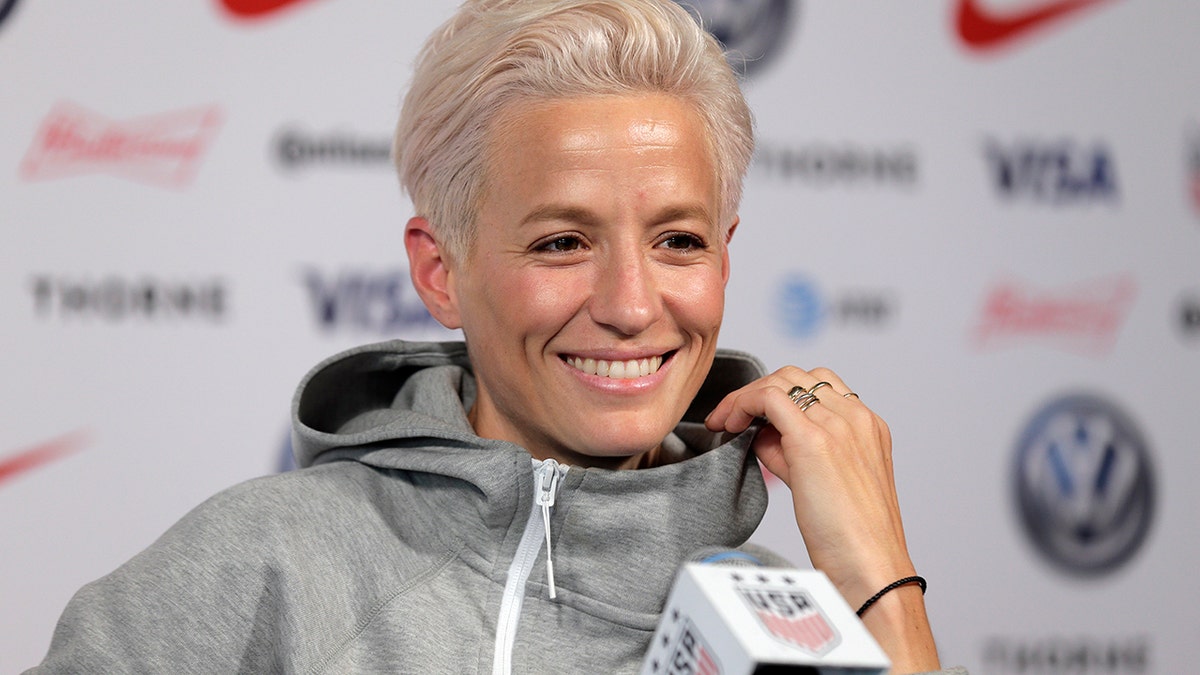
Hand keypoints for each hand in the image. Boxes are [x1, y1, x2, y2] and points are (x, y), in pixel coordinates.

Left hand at [705, 366, 939, 672]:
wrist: (870, 568)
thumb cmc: (850, 539)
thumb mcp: (822, 482)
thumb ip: (794, 452)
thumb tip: (761, 434)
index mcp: (869, 427)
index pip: (820, 386)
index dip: (780, 395)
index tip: (753, 417)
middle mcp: (856, 419)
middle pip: (798, 376)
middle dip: (759, 392)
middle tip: (730, 417)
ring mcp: (838, 425)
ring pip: (781, 380)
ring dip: (746, 396)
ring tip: (725, 421)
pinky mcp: (814, 439)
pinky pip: (769, 397)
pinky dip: (742, 402)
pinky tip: (729, 424)